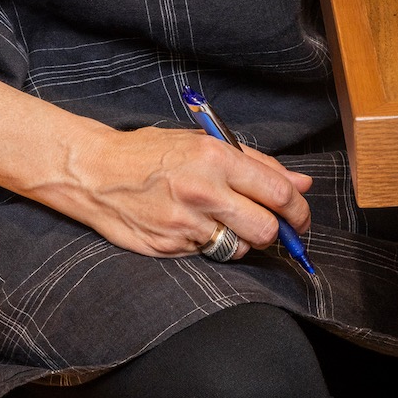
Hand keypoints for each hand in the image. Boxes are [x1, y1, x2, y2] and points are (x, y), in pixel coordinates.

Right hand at [65, 125, 311, 259]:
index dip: (299, 210)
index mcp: (216, 157)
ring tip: (221, 221)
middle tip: (269, 227)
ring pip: (240, 248)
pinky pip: (209, 255)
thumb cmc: (151, 152)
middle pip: (266, 229)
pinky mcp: (172, 247)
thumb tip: (301, 183)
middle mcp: (204, 191)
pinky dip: (209, 246)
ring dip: (241, 241)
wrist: (96, 172)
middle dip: (275, 232)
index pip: (277, 192)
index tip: (301, 218)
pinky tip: (190, 227)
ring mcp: (186, 223)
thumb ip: (256, 163)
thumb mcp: (202, 143)